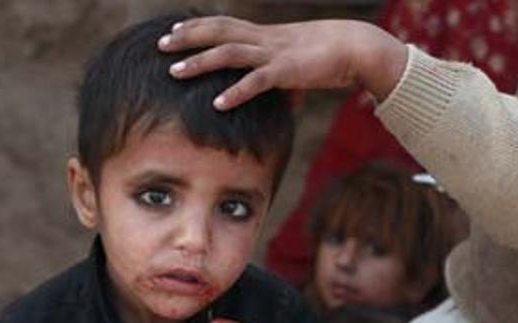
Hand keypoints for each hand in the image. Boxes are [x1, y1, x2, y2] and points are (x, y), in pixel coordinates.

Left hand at [159, 16, 407, 109]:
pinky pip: (255, 82)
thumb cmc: (327, 57)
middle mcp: (263, 39)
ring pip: (228, 54)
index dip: (197, 26)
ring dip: (199, 62)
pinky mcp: (286, 71)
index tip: (173, 31)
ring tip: (175, 73)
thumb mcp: (294, 65)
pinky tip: (217, 103)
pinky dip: (235, 92)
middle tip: (160, 45)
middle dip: (187, 37)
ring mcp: (273, 54)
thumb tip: (281, 100)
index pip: (223, 24)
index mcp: (263, 35)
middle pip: (217, 32)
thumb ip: (279, 79)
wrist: (357, 47)